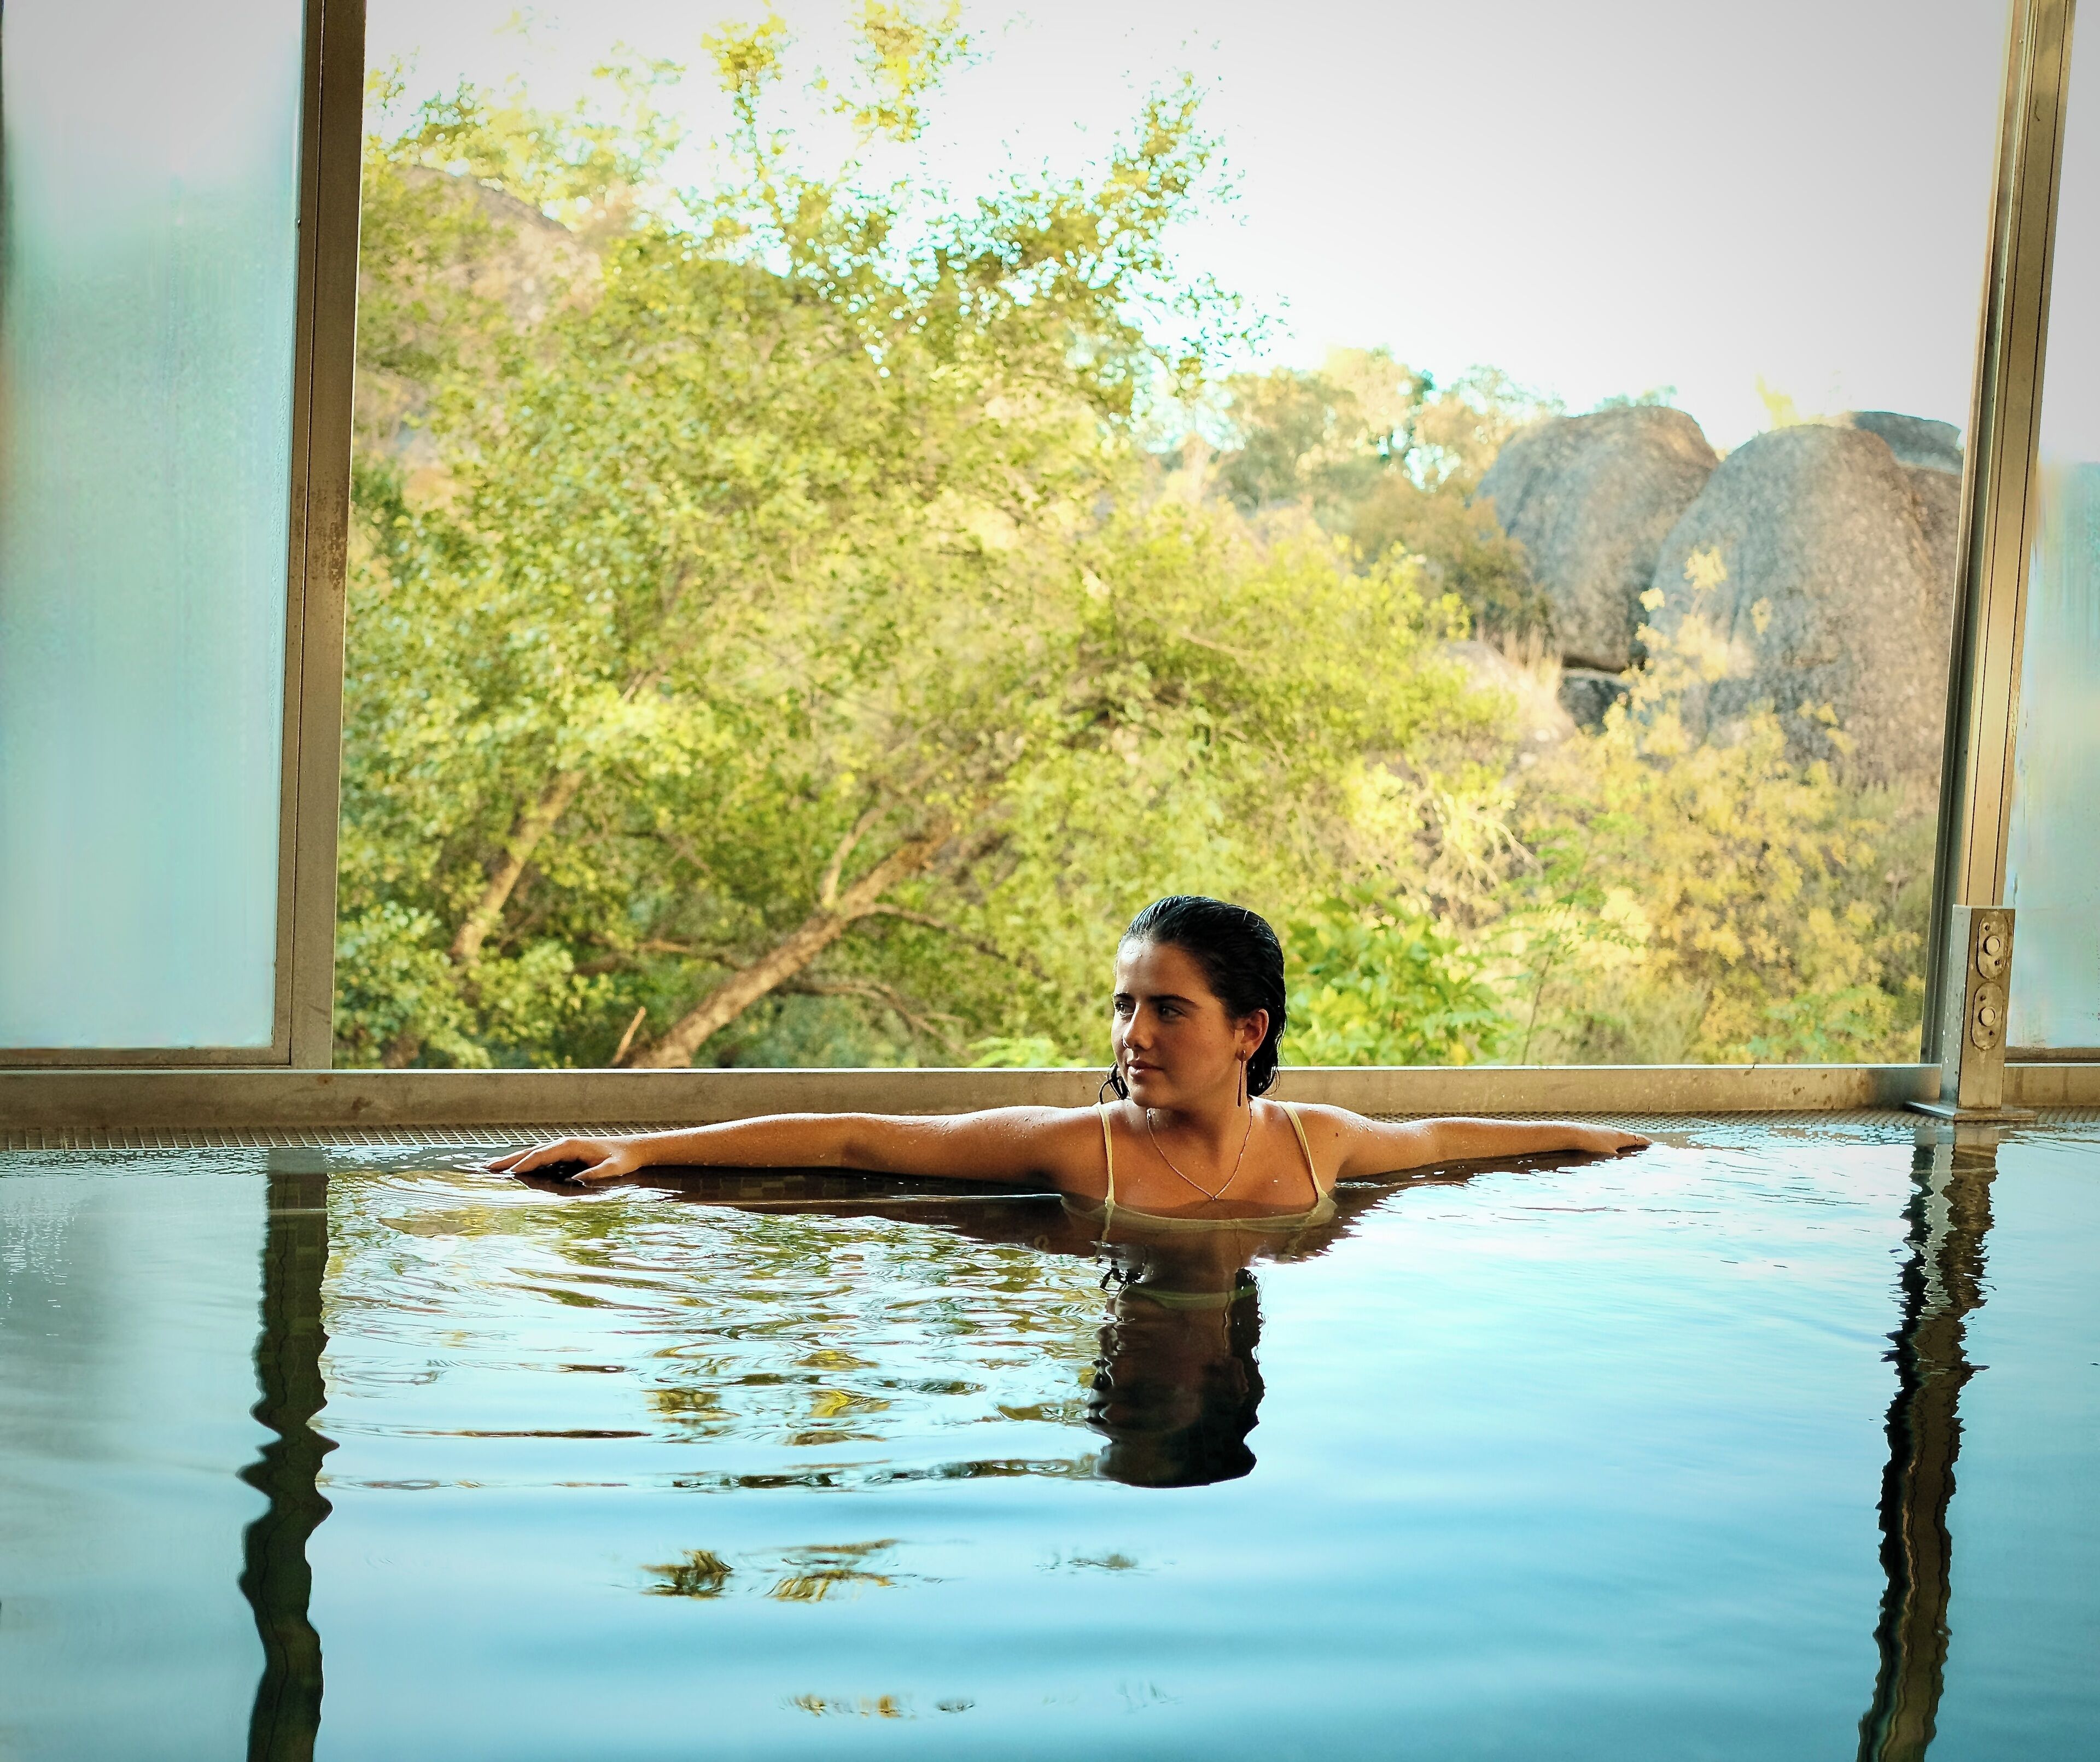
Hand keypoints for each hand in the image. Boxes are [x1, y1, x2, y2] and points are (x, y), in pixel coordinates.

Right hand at [486, 1135, 646, 1182]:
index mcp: (570, 1146)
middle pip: (530, 1151)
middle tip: (485, 1168)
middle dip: (508, 1160)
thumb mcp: (612, 1169)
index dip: (522, 1165)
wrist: (634, 1149)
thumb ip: (596, 1174)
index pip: (540, 1156)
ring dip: (513, 1160)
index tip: (505, 1174)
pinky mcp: (566, 1152)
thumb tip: (576, 1180)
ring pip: (533, 1153)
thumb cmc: (623, 1159)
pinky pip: (541, 1157)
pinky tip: (517, 1169)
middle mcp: (563, 1144)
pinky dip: (525, 1161)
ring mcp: (563, 1147)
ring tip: (493, 1168)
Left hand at [1575, 1126, 1648, 1155]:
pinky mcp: (1593, 1133)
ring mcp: (1603, 1131)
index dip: (1645, 1141)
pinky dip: (1614, 1143)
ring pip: (1618, 1137)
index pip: (1637, 1138)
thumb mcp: (1610, 1156)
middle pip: (1628, 1136)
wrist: (1572, 1134)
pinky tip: (1609, 1147)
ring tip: (1627, 1147)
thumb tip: (1633, 1165)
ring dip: (1624, 1142)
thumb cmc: (1593, 1145)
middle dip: (1635, 1141)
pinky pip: (1609, 1138)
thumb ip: (1622, 1160)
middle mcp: (1614, 1131)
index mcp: (1621, 1136)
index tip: (1652, 1144)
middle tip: (1642, 1146)